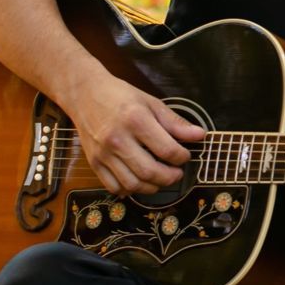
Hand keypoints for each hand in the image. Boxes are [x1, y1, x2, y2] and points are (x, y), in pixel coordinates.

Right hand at [67, 73, 204, 194]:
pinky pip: (114, 187)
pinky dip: (130, 190)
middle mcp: (117, 139)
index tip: (184, 156)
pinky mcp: (93, 162)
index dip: (182, 158)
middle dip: (170, 177)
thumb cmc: (120, 96)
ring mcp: (103, 153)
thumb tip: (200, 135)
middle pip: (150, 172)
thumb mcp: (151, 103)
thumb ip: (175, 122)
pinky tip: (139, 181)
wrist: (84, 94)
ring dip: (152, 187)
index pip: (167, 150)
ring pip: (132, 184)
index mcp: (136, 120)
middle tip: (177, 173)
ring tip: (160, 179)